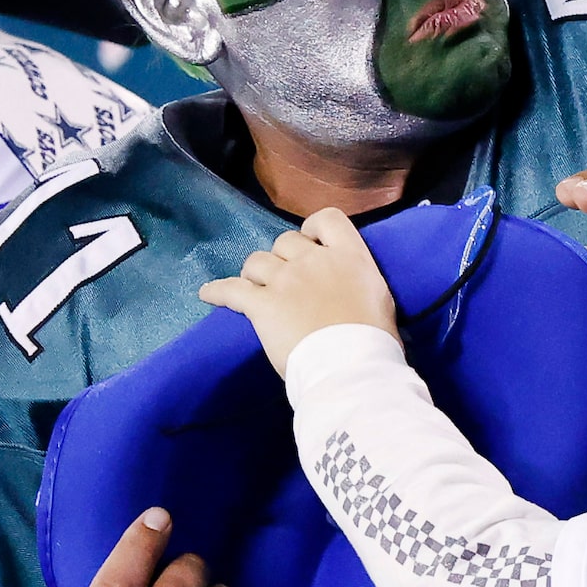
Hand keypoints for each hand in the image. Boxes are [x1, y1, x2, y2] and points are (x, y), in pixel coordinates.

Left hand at [198, 207, 397, 371]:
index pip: (327, 219)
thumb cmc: (375, 342)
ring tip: (255, 290)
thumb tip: (348, 292)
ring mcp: (285, 280)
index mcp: (349, 256)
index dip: (313, 229)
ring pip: (256, 262)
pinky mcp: (262, 304)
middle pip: (285, 240)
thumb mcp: (379, 301)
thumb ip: (359, 284)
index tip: (311, 244)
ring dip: (254, 275)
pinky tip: (207, 294)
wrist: (352, 367)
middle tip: (285, 281)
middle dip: (281, 257)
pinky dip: (217, 291)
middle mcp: (313, 260)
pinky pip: (231, 290)